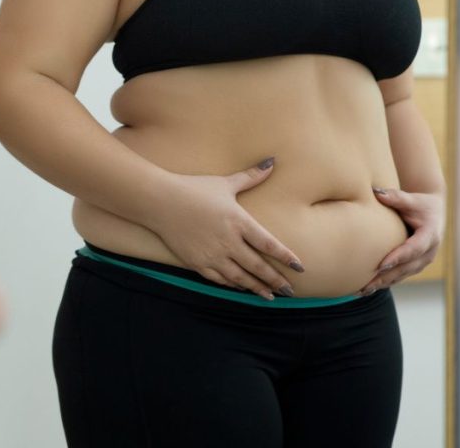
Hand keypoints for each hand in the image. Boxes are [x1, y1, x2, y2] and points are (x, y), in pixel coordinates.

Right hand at [148, 157, 304, 300]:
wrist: (160, 202)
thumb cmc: (193, 189)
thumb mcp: (224, 183)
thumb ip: (250, 177)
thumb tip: (272, 162)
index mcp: (238, 222)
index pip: (268, 244)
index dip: (285, 257)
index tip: (299, 268)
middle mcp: (228, 242)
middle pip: (257, 266)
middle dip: (275, 280)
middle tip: (289, 290)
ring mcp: (211, 255)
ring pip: (239, 277)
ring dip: (256, 287)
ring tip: (269, 296)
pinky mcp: (196, 262)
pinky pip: (218, 279)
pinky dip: (232, 285)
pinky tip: (240, 287)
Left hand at [356, 187, 445, 296]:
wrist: (432, 213)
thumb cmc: (419, 204)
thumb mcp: (411, 199)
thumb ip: (396, 197)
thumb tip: (376, 192)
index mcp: (430, 235)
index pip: (414, 249)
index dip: (399, 257)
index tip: (382, 264)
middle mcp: (429, 252)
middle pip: (406, 268)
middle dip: (386, 277)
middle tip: (366, 284)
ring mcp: (422, 261)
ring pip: (402, 275)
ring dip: (383, 284)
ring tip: (362, 291)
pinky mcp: (414, 266)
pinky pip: (399, 276)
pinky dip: (384, 283)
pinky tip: (366, 289)